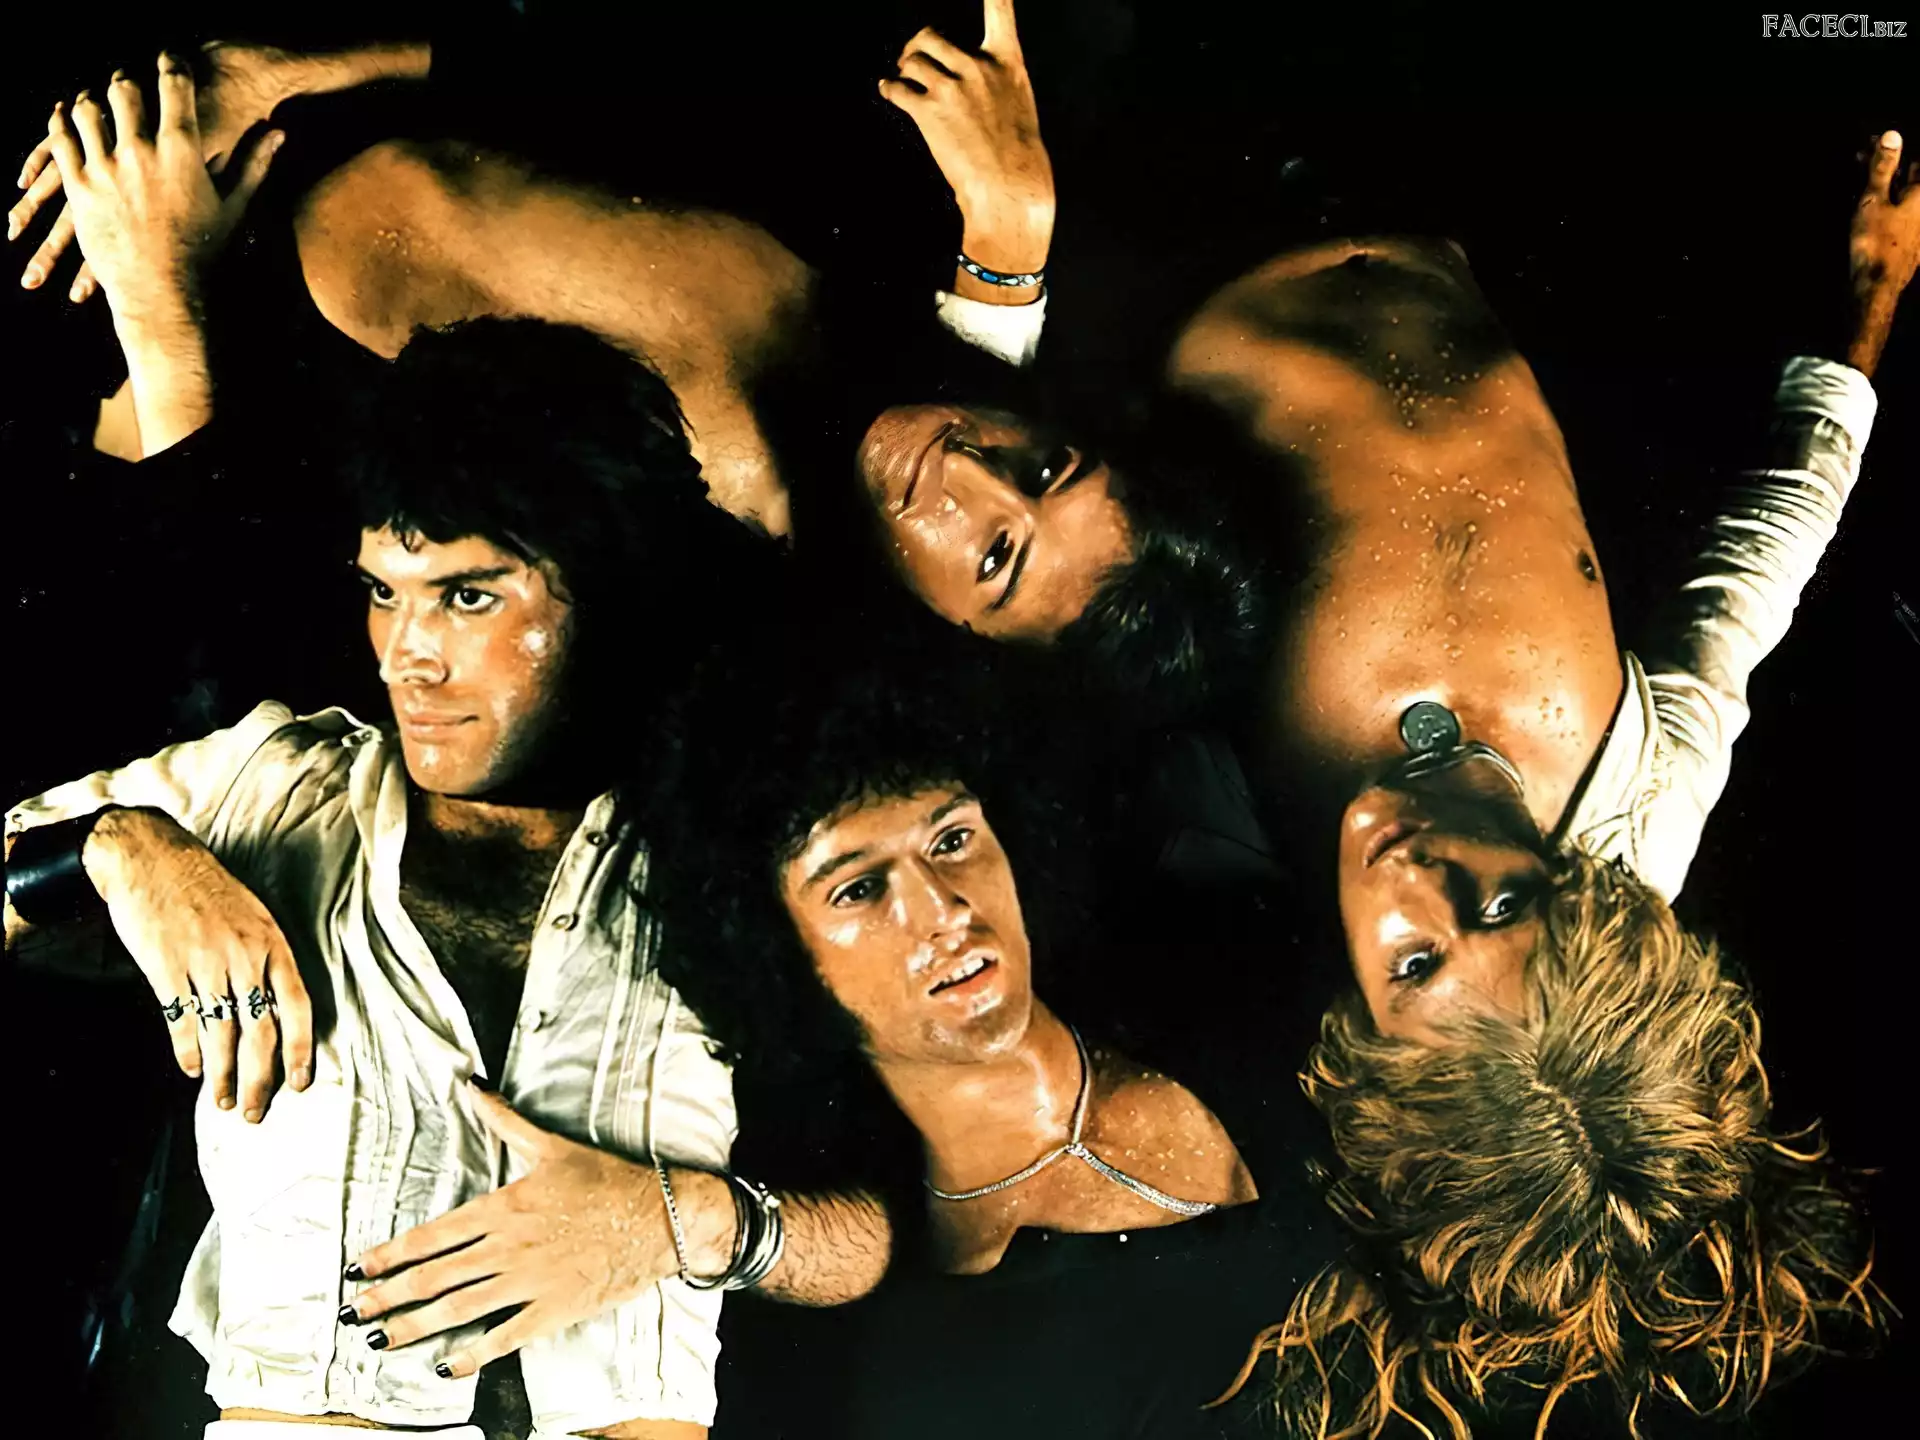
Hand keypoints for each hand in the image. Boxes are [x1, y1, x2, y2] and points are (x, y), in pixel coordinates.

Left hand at [12, 42, 293, 301]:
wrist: (164, 294)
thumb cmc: (205, 253)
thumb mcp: (235, 207)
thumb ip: (255, 163)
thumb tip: (279, 132)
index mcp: (181, 152)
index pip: (173, 84)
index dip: (170, 63)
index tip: (168, 58)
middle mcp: (140, 152)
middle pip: (124, 88)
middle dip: (127, 81)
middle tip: (129, 84)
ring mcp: (105, 168)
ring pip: (88, 108)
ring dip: (93, 100)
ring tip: (97, 102)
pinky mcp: (79, 187)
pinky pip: (60, 139)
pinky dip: (60, 121)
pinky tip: (64, 117)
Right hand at [83, 807, 312, 1120]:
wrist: (155, 859)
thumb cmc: (210, 889)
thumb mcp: (255, 916)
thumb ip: (267, 960)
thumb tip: (275, 1010)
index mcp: (273, 944)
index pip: (297, 1007)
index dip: (301, 1050)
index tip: (300, 1083)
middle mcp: (244, 957)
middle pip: (259, 1032)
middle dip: (259, 1080)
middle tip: (255, 1112)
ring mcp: (204, 963)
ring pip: (220, 1035)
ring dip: (221, 1076)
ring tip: (221, 1101)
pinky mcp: (166, 969)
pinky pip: (182, 1020)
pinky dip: (188, 1050)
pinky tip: (192, 1069)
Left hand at [344, 1086, 733, 1377]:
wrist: (658, 1217)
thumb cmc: (606, 1180)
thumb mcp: (551, 1145)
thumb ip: (504, 1119)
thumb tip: (471, 1087)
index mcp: (502, 1208)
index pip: (432, 1235)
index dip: (390, 1254)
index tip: (358, 1267)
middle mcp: (507, 1248)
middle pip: (434, 1277)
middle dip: (387, 1296)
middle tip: (351, 1311)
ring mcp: (528, 1283)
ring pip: (458, 1310)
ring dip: (414, 1326)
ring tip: (381, 1339)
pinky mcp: (552, 1311)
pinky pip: (502, 1338)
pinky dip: (471, 1355)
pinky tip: (444, 1367)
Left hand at [880, 0, 1054, 279]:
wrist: (1010, 186)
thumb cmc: (1017, 153)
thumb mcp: (1018, 102)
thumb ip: (994, 79)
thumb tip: (958, 78)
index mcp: (1007, 61)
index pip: (1000, 10)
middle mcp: (978, 66)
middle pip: (930, 36)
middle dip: (916, 47)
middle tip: (911, 60)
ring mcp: (952, 87)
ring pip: (912, 61)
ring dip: (904, 70)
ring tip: (904, 81)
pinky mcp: (929, 111)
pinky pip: (898, 89)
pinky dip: (890, 89)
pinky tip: (889, 91)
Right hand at [1846, 129, 1918, 376]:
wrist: (1877, 286)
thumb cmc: (1876, 242)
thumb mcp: (1874, 200)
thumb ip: (1882, 168)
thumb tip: (1893, 135)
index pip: (1912, 163)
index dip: (1891, 151)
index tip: (1871, 144)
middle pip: (1909, 178)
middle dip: (1888, 166)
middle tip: (1863, 157)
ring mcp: (1916, 225)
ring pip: (1901, 196)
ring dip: (1883, 185)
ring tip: (1862, 179)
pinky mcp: (1906, 240)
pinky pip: (1897, 213)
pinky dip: (1884, 203)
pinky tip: (1869, 206)